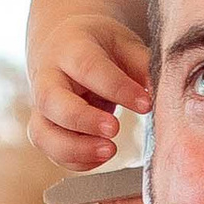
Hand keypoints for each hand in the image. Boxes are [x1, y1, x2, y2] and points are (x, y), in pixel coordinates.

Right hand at [28, 11, 151, 167]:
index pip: (89, 68)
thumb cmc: (97, 45)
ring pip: (42, 132)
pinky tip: (102, 156)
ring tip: (110, 151)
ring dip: (75, 148)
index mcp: (70, 49)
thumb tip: (161, 89)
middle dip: (82, 119)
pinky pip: (51, 150)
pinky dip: (76, 160)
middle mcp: (48, 77)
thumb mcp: (121, 42)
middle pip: (51, 101)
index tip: (146, 104)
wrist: (60, 42)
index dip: (117, 88)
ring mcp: (41, 106)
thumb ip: (141, 64)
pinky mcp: (43, 127)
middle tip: (115, 130)